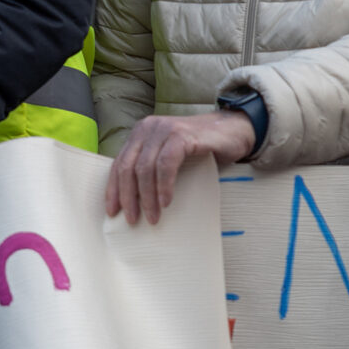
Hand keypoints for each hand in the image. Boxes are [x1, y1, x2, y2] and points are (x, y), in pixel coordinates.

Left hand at [103, 111, 255, 224]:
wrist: (236, 130)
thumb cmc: (203, 149)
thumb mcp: (171, 157)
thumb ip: (153, 170)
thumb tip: (138, 203)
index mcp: (141, 134)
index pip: (119, 164)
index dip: (113, 189)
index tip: (112, 212)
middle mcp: (148, 128)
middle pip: (127, 166)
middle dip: (127, 196)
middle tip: (132, 219)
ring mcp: (164, 129)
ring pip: (145, 167)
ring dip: (147, 196)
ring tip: (152, 217)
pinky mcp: (181, 135)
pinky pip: (166, 164)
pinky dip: (164, 185)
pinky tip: (166, 202)